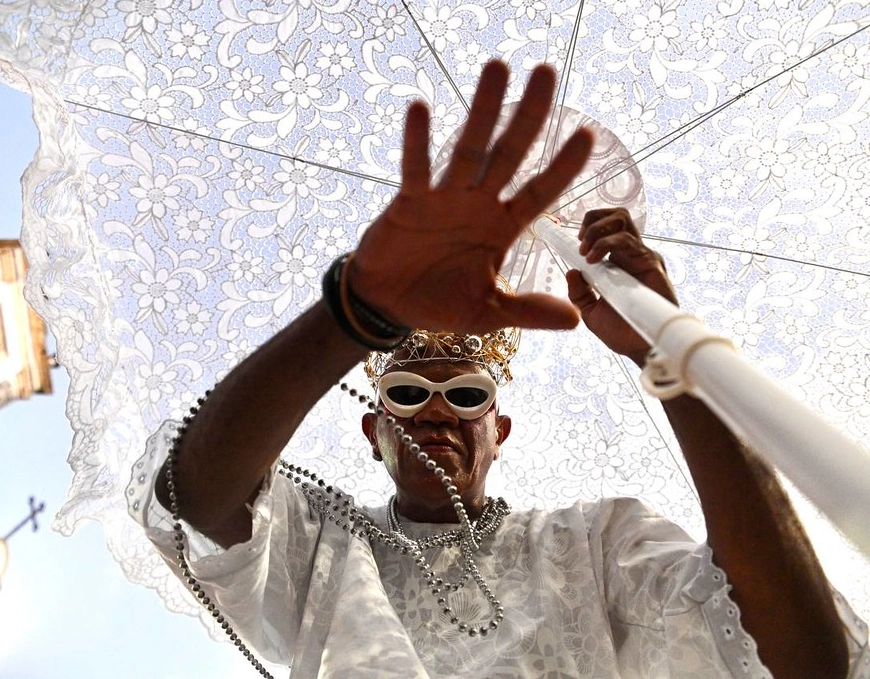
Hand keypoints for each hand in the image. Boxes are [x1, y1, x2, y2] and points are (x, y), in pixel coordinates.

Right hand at [350, 60, 593, 334]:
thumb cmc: (439, 302)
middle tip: (547, 71)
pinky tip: (421, 109)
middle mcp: (478, 205)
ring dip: (482, 110)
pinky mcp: (409, 203)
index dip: (563, 166)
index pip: (540, 192)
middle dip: (529, 115)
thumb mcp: (489, 311)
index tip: (588, 136)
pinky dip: (418, 143)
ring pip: (468, 149)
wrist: (389, 306)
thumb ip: (527, 310)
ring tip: (497, 68)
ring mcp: (444, 199)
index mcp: (502, 228)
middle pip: (510, 154)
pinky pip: (416, 170)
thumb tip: (574, 319)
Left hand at [567, 208, 678, 364]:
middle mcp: (630, 255)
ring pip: (622, 220)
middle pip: (616, 216)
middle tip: (580, 241)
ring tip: (585, 253)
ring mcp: (641, 256)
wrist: (638, 348)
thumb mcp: (589, 311)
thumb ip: (579, 292)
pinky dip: (606, 243)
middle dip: (593, 219)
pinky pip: (628, 241)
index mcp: (617, 262)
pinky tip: (593, 260)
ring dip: (597, 230)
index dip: (589, 224)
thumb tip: (570, 271)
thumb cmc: (619, 331)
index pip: (606, 228)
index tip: (572, 240)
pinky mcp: (651, 263)